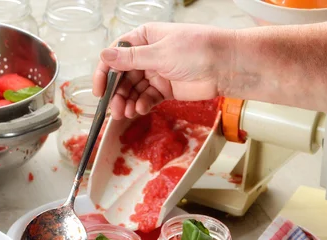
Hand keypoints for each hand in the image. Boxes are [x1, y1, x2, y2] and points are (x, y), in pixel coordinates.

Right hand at [93, 23, 233, 119]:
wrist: (226, 66)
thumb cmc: (197, 50)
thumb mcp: (160, 52)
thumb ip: (131, 58)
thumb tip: (104, 55)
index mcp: (144, 38)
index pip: (116, 55)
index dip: (104, 72)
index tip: (99, 90)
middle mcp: (148, 55)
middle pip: (123, 76)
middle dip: (117, 93)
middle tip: (114, 109)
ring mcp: (156, 72)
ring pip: (133, 90)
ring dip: (127, 102)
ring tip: (126, 113)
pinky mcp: (165, 89)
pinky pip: (147, 98)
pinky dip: (141, 105)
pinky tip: (140, 109)